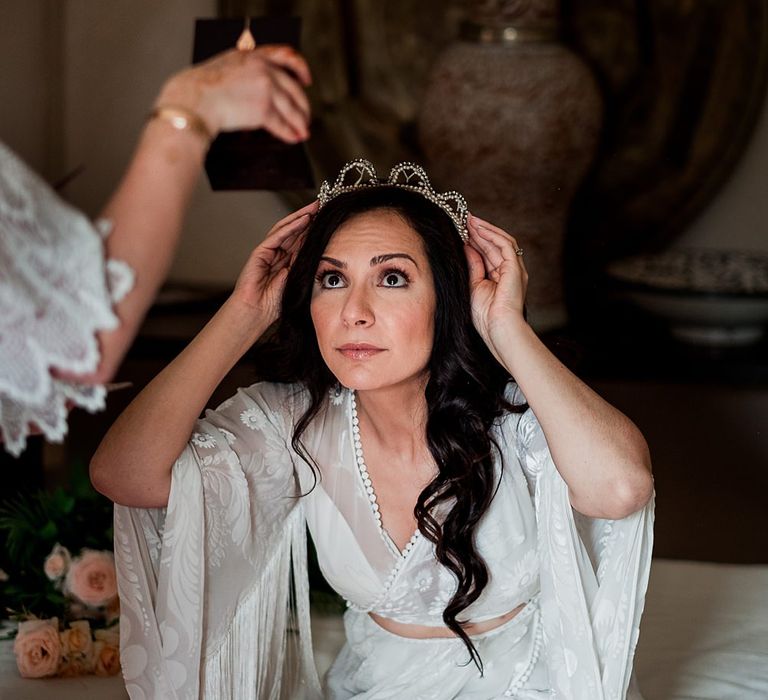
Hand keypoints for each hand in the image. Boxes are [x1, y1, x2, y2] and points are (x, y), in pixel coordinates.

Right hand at [155, 46, 311, 142]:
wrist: (193, 100)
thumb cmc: (201, 89)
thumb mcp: (225, 67)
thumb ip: (245, 72)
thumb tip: (260, 89)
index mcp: (252, 56)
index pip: (285, 55)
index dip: (300, 68)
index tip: (306, 80)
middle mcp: (262, 68)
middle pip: (293, 88)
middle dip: (302, 106)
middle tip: (305, 117)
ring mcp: (264, 88)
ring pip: (291, 108)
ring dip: (299, 122)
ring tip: (303, 132)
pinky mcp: (263, 109)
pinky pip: (281, 123)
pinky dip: (289, 132)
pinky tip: (293, 138)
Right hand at [230, 200, 318, 324]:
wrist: (257, 312)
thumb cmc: (276, 304)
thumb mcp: (299, 280)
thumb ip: (305, 265)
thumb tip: (321, 250)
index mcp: (287, 261)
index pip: (302, 240)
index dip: (313, 229)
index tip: (328, 220)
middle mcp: (278, 254)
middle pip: (294, 231)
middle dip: (308, 218)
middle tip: (323, 205)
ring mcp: (268, 252)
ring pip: (285, 229)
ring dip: (300, 217)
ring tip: (315, 207)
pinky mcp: (260, 252)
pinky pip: (276, 236)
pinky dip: (290, 227)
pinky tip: (303, 219)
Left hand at [464, 213, 527, 348]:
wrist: (498, 328)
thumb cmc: (486, 316)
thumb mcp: (473, 285)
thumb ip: (472, 265)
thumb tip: (466, 247)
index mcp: (500, 278)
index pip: (488, 253)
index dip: (476, 240)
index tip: (462, 229)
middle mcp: (510, 272)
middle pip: (495, 245)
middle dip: (480, 231)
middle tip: (465, 219)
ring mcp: (515, 269)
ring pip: (501, 242)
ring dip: (485, 230)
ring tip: (470, 220)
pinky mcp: (516, 269)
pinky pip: (505, 245)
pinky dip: (492, 236)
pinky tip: (478, 229)